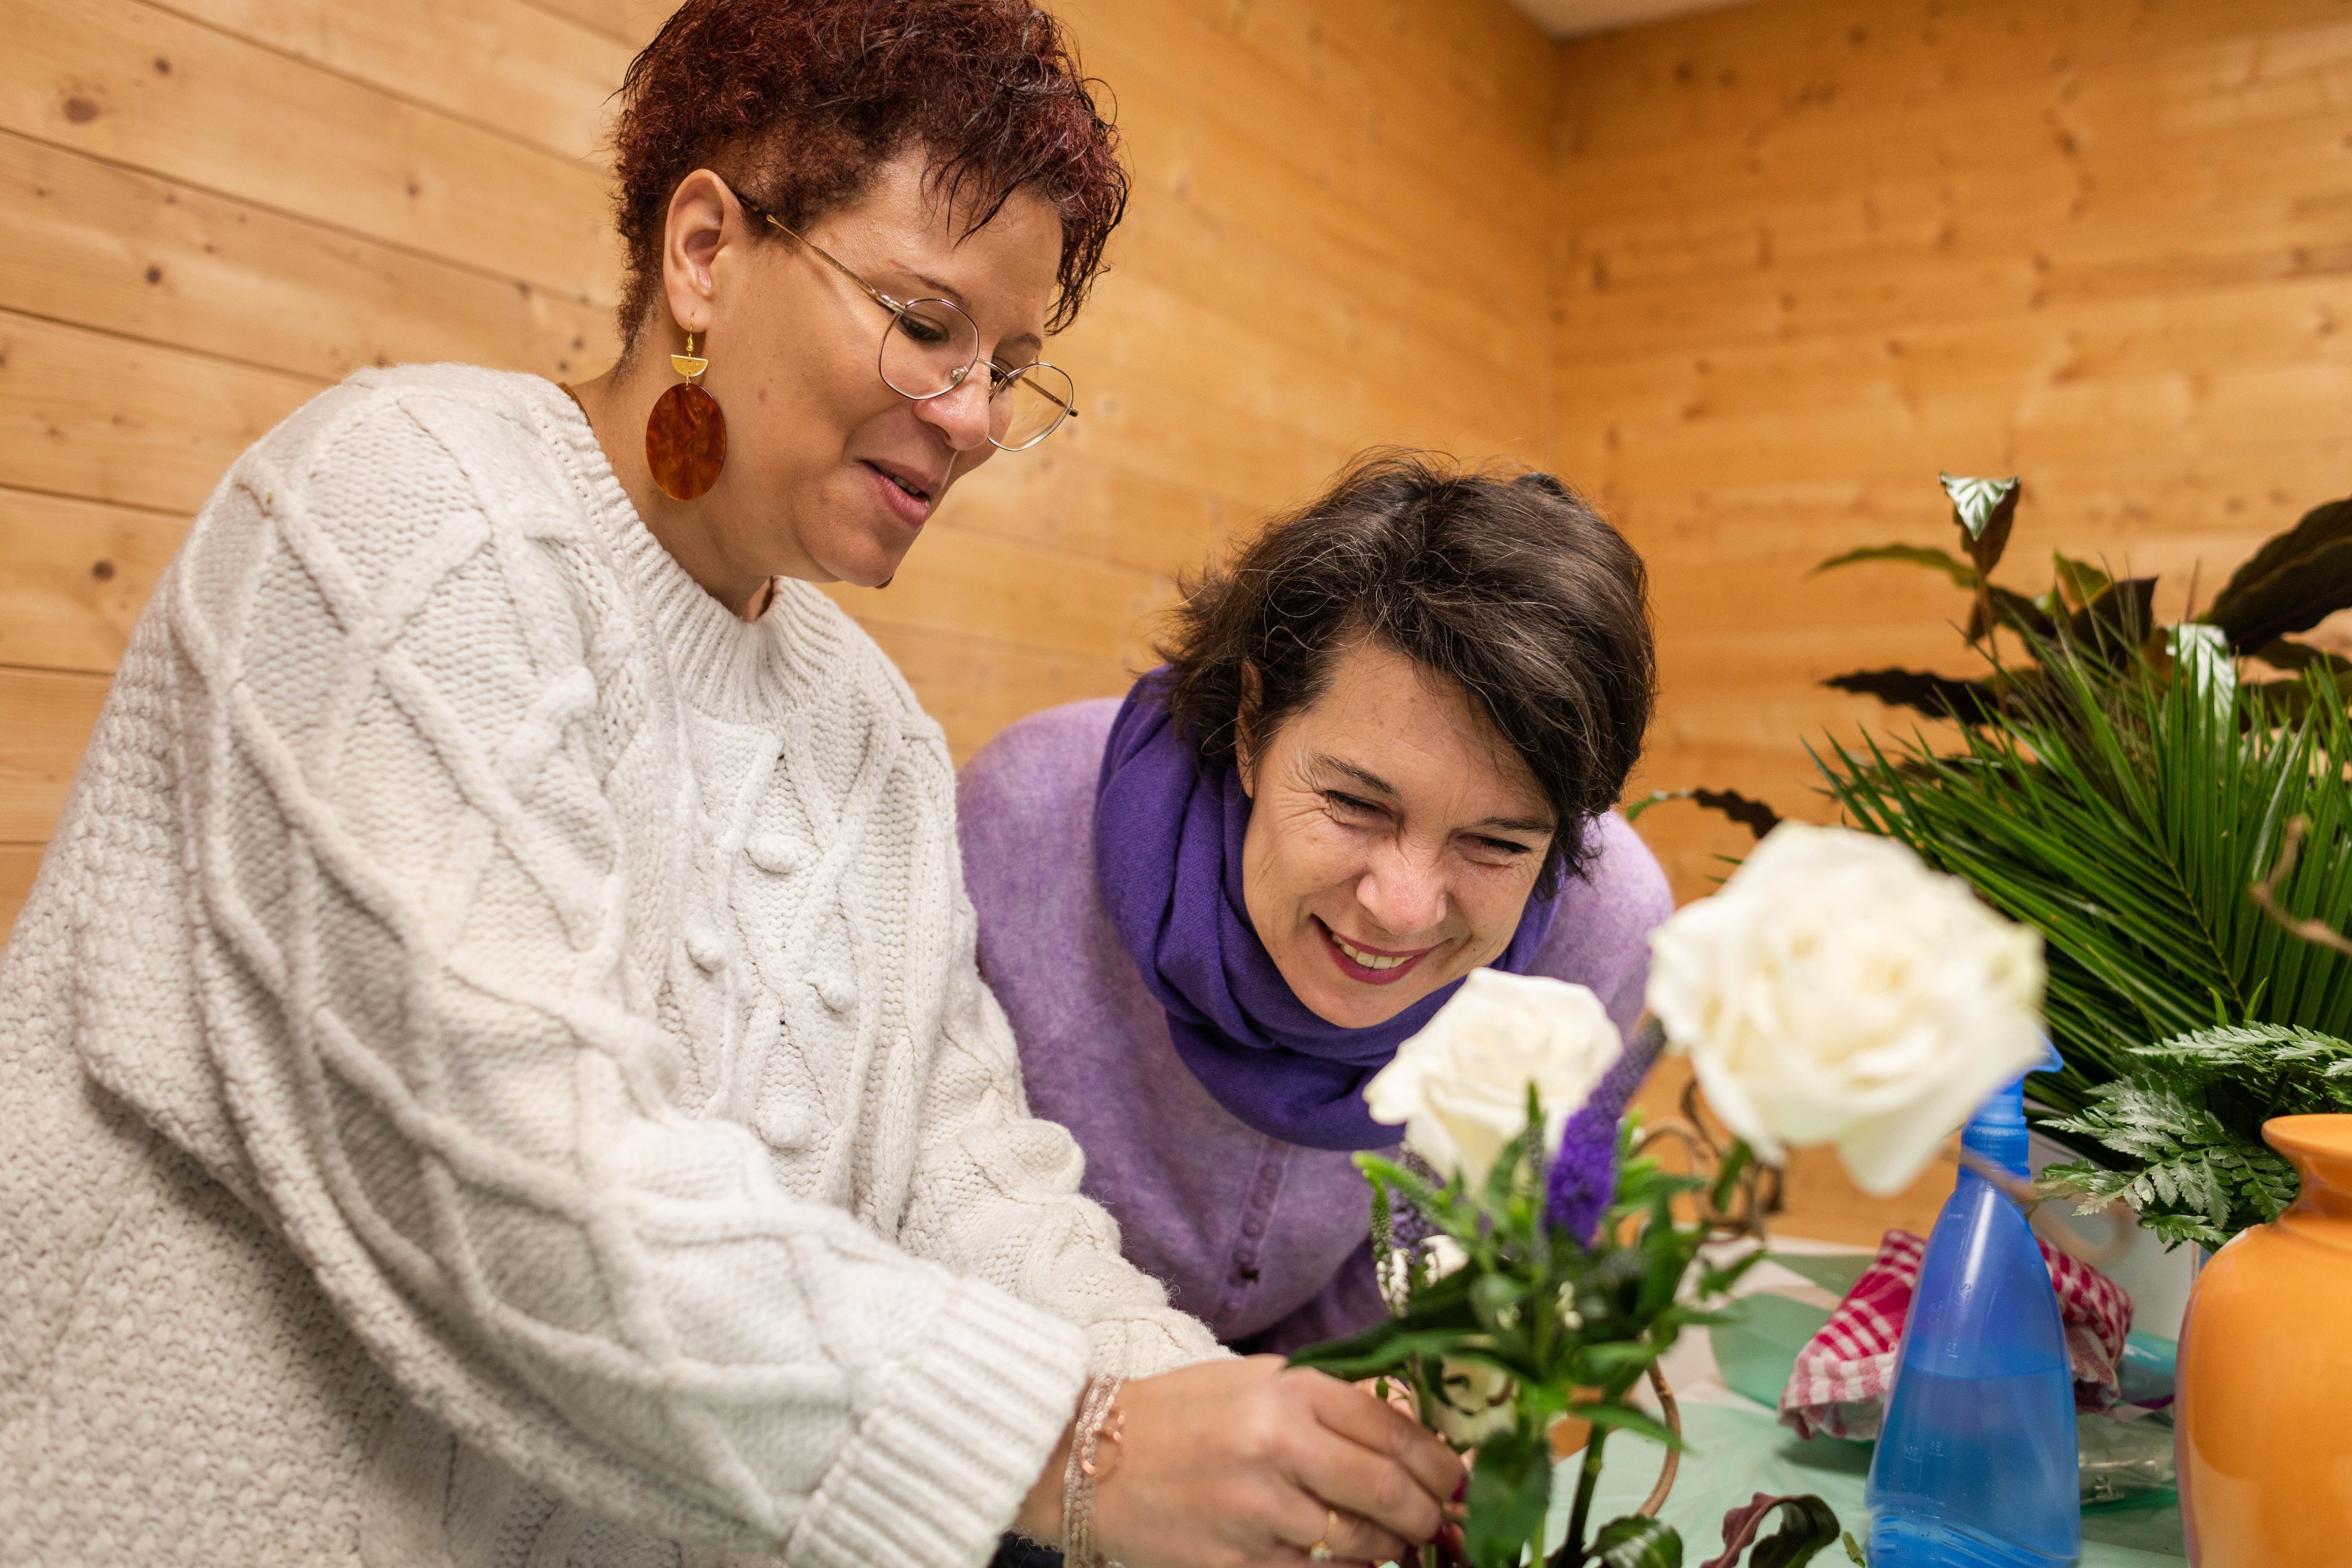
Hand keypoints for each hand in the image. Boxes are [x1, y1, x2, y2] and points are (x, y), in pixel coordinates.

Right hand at [1088, 1356, 1463, 1567]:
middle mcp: (1277, 1448)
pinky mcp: (1238, 1564)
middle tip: (1439, 1519)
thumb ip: (1330, 1400)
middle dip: (1427, 1513)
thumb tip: (1409, 1431)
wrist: (1090, 1458)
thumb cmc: (1182, 1414)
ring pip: (1359, 1544)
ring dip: (1390, 1548)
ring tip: (1395, 1542)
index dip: (1438, 1461)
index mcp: (1286, 1393)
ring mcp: (1257, 1512)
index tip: (1457, 1477)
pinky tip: (1345, 1561)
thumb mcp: (1258, 1381)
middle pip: (1387, 1491)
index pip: (1392, 1429)